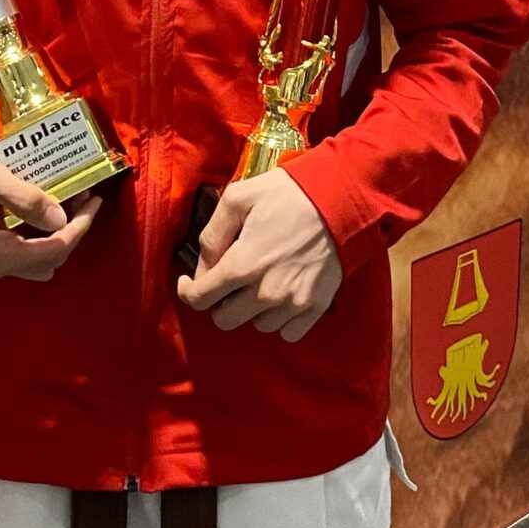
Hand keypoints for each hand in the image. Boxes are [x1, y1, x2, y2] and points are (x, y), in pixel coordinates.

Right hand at [0, 140, 100, 283]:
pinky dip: (48, 231)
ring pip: (45, 256)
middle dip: (74, 228)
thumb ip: (26, 199)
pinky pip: (33, 249)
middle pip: (53, 257)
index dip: (80, 226)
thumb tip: (59, 219)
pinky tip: (53, 205)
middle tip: (85, 197)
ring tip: (73, 199)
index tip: (95, 201)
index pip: (54, 249)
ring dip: (63, 231)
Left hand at [176, 170, 342, 340]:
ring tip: (260, 282)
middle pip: (225, 320)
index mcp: (242, 264)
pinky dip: (280, 319)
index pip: (200, 298)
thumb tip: (202, 268)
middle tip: (229, 281)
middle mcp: (265, 291)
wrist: (340, 200)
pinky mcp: (315, 307)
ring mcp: (292, 303)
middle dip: (220, 301)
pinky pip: (286, 332)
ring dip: (251, 309)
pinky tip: (281, 296)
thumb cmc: (287, 195)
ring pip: (256, 325)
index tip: (190, 282)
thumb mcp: (238, 198)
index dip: (189, 291)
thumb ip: (212, 235)